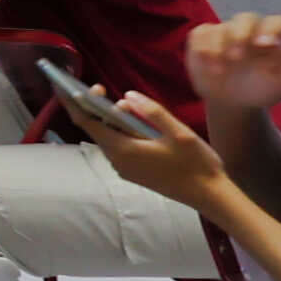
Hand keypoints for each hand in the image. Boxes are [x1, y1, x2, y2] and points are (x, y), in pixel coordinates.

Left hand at [86, 89, 232, 209]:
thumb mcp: (179, 133)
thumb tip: (127, 96)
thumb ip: (153, 113)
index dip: (75, 103)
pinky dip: (117, 132)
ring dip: (106, 120)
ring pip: (106, 138)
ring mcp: (123, 168)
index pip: (86, 123)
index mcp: (123, 150)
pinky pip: (116, 147)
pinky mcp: (132, 172)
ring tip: (115, 103)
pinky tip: (128, 122)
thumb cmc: (196, 164)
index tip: (72, 85)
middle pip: (94, 130)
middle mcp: (117, 161)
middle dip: (93, 108)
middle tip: (101, 89)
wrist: (208, 195)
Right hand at [188, 13, 280, 117]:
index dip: (273, 29)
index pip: (278, 23)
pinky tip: (209, 68)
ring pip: (220, 27)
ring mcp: (226, 34)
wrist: (236, 104)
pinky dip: (202, 49)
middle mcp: (250, 32)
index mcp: (273, 38)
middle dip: (241, 35)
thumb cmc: (263, 90)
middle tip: (237, 57)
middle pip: (246, 18)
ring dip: (218, 48)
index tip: (267, 44)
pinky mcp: (205, 40)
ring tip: (220, 72)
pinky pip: (200, 34)